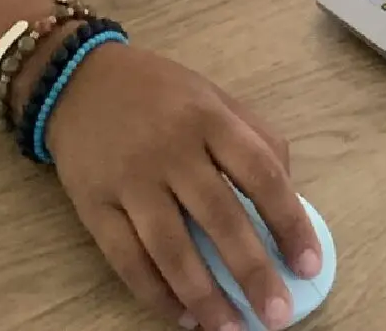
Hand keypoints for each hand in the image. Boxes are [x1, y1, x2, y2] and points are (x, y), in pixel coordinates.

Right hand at [45, 41, 319, 330]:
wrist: (77, 79)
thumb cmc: (158, 93)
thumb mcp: (212, 97)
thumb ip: (254, 138)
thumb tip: (290, 199)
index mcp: (209, 118)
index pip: (261, 174)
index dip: (289, 222)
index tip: (308, 264)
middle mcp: (171, 149)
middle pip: (220, 217)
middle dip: (252, 272)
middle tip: (277, 315)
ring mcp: (130, 179)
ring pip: (171, 248)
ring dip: (204, 296)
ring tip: (230, 329)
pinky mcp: (94, 206)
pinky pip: (127, 259)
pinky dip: (155, 293)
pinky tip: (182, 317)